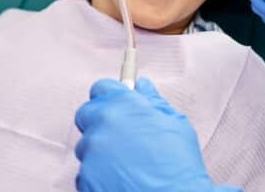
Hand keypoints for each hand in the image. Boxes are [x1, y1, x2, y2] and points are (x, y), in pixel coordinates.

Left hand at [74, 78, 240, 191]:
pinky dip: (98, 174)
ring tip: (126, 164)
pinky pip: (85, 171)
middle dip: (100, 121)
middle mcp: (101, 125)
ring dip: (100, 150)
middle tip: (121, 136)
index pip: (102, 88)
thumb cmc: (179, 164)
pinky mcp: (85, 178)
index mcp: (122, 106)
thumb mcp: (175, 124)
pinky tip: (121, 179)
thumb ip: (153, 101)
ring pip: (86, 145)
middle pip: (86, 114)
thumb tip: (142, 85)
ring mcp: (90, 153)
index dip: (111, 96)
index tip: (117, 106)